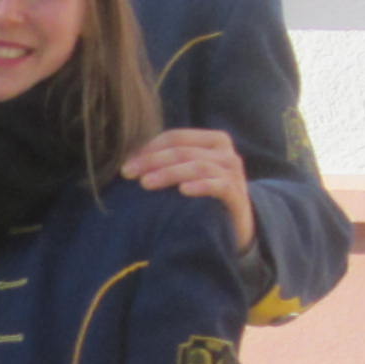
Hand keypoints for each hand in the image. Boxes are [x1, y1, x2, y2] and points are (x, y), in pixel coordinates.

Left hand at [122, 125, 256, 253]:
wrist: (236, 225)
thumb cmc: (205, 196)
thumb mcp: (189, 174)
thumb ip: (168, 162)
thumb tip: (128, 161)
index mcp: (213, 141)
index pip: (175, 137)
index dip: (149, 148)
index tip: (126, 163)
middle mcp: (226, 153)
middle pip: (183, 151)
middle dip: (152, 160)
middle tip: (128, 172)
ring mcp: (234, 173)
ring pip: (198, 166)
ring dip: (169, 173)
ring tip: (146, 183)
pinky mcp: (238, 195)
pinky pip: (219, 186)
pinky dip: (201, 186)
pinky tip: (183, 190)